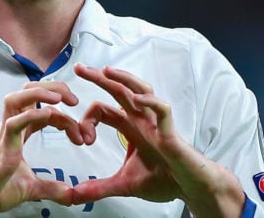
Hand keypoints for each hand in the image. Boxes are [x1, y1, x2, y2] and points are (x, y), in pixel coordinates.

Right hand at [0, 81, 85, 217]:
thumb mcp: (29, 188)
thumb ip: (50, 187)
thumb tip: (70, 194)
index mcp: (17, 133)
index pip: (41, 108)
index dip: (63, 115)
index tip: (80, 135)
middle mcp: (9, 128)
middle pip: (28, 92)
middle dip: (53, 88)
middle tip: (74, 100)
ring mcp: (3, 136)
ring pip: (16, 99)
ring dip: (40, 93)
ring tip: (61, 98)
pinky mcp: (0, 150)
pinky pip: (13, 123)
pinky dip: (31, 115)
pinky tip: (48, 115)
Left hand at [71, 64, 245, 217]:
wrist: (190, 189)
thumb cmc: (164, 180)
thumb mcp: (124, 185)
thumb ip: (99, 188)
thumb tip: (74, 196)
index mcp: (130, 128)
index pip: (104, 110)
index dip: (88, 119)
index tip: (81, 139)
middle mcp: (142, 120)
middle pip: (119, 91)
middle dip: (99, 78)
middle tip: (79, 68)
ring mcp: (156, 124)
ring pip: (142, 91)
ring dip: (125, 79)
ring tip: (107, 71)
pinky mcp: (170, 133)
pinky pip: (163, 110)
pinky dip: (151, 102)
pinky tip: (138, 99)